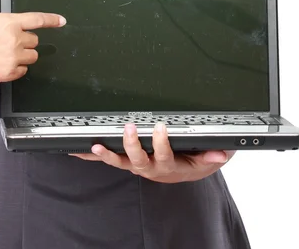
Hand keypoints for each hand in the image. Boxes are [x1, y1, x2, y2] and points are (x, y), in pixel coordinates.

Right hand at [0, 12, 65, 85]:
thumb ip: (7, 22)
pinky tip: (4, 63)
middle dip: (26, 41)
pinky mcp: (8, 73)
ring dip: (24, 54)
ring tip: (6, 53)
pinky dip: (17, 68)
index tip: (61, 21)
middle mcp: (14, 39)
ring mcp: (12, 57)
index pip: (37, 20)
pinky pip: (24, 71)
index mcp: (10, 22)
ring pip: (32, 56)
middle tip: (11, 42)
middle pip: (35, 41)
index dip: (52, 20)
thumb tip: (17, 27)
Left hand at [70, 123, 234, 182]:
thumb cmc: (191, 161)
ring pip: (120, 162)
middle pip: (138, 159)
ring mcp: (135, 165)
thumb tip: (221, 152)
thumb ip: (211, 156)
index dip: (161, 142)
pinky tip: (77, 150)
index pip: (165, 154)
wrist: (181, 172)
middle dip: (132, 144)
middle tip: (128, 127)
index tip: (159, 126)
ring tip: (95, 146)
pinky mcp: (126, 161)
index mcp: (169, 165)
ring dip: (107, 155)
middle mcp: (150, 168)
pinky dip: (92, 156)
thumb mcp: (205, 161)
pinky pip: (108, 159)